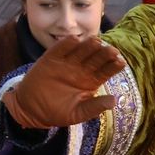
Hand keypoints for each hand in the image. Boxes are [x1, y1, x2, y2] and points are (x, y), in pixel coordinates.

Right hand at [0, 36, 125, 129]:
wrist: (33, 109)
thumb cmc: (59, 112)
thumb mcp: (78, 113)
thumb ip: (94, 107)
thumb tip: (114, 101)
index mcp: (91, 81)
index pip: (105, 72)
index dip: (113, 66)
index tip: (121, 62)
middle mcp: (82, 69)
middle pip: (95, 59)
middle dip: (104, 54)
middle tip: (112, 50)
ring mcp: (67, 63)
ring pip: (80, 51)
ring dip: (88, 45)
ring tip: (96, 41)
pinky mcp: (51, 59)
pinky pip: (59, 49)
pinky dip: (66, 44)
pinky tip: (74, 40)